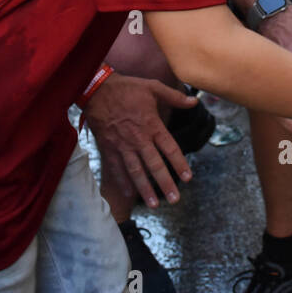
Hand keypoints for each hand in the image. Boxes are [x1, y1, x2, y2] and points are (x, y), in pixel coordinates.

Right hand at [81, 74, 194, 207]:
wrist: (96, 89)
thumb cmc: (127, 88)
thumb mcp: (153, 88)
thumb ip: (175, 97)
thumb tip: (195, 102)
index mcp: (152, 124)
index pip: (170, 148)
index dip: (180, 163)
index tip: (188, 178)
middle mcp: (139, 138)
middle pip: (155, 165)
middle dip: (165, 183)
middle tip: (175, 199)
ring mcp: (122, 145)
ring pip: (136, 171)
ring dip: (145, 189)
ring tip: (154, 205)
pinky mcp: (108, 148)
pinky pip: (117, 169)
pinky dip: (123, 183)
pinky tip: (130, 195)